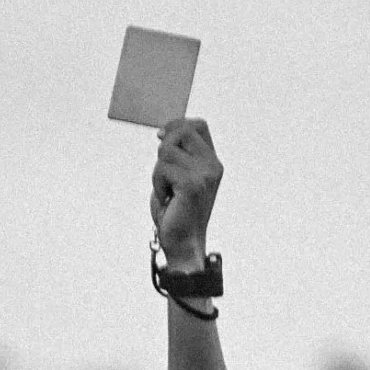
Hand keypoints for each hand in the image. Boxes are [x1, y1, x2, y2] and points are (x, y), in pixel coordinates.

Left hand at [151, 117, 222, 268]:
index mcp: (213, 162)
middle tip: (164, 174)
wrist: (183, 244)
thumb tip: (163, 131)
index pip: (198, 125)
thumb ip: (178, 153)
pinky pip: (162, 169)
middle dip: (164, 148)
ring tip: (167, 191)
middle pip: (181, 131)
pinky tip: (167, 199)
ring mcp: (204, 175)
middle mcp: (213, 166)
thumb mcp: (179, 176)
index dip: (177, 125)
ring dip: (158, 172)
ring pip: (166, 151)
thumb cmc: (177, 211)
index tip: (160, 137)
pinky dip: (157, 184)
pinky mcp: (192, 185)